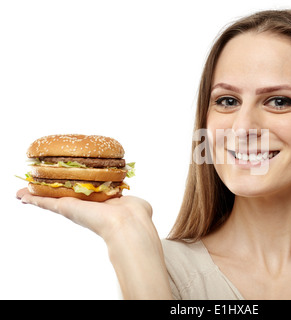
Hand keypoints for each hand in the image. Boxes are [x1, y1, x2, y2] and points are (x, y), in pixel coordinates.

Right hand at [16, 188, 171, 298]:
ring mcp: (74, 208)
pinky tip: (22, 194)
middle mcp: (86, 207)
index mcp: (102, 203)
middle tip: (38, 188)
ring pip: (52, 200)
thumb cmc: (134, 214)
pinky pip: (45, 202)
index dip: (77, 189)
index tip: (67, 185)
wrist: (126, 224)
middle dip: (53, 193)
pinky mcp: (65, 208)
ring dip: (37, 195)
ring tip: (24, 191)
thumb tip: (140, 206)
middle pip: (66, 197)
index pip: (87, 195)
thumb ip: (133, 202)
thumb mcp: (134, 203)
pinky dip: (32, 198)